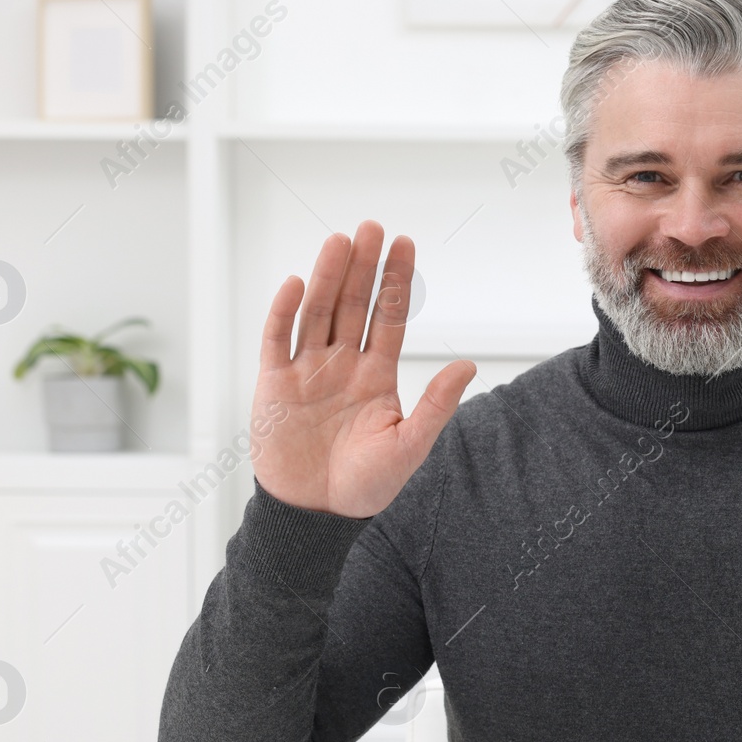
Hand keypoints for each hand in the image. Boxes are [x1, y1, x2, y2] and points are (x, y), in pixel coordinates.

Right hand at [249, 220, 475, 516]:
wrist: (316, 513)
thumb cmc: (365, 485)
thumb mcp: (408, 445)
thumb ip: (435, 404)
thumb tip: (468, 366)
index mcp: (376, 375)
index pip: (387, 317)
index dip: (395, 281)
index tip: (404, 244)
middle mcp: (342, 364)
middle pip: (353, 304)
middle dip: (363, 266)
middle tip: (371, 227)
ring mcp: (306, 371)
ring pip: (318, 312)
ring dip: (328, 277)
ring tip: (339, 241)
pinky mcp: (273, 384)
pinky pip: (277, 340)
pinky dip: (284, 312)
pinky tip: (297, 284)